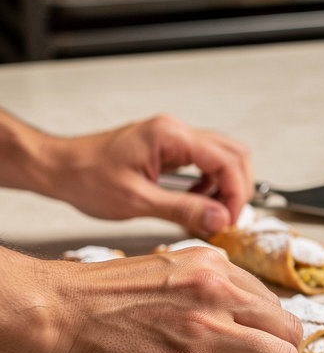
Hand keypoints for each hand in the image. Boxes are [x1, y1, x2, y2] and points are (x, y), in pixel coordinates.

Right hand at [8, 247, 300, 352]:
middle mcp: (218, 291)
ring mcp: (206, 330)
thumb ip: (205, 297)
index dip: (270, 341)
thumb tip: (234, 340)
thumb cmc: (91, 302)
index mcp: (214, 266)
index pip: (273, 307)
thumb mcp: (164, 276)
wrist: (48, 313)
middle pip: (290, 333)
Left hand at [38, 113, 252, 236]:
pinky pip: (205, 163)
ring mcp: (173, 138)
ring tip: (210, 212)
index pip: (227, 161)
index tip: (229, 221)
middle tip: (225, 218)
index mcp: (170, 136)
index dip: (236, 195)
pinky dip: (210, 184)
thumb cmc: (85, 178)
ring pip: (224, 157)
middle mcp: (176, 131)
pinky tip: (195, 201)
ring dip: (225, 187)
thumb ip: (183, 209)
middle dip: (237, 189)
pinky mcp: (169, 149)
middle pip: (234, 155)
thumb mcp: (136, 200)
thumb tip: (220, 219)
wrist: (57, 168)